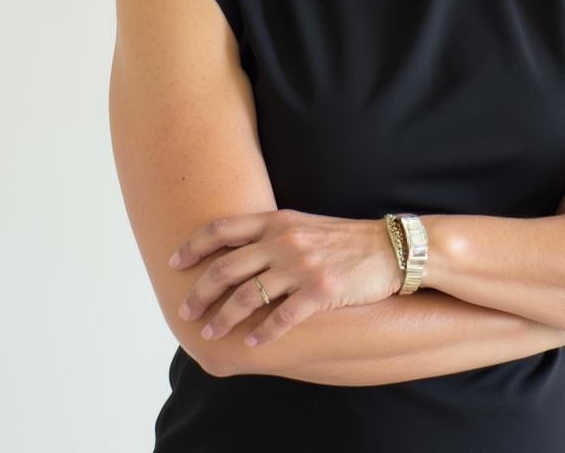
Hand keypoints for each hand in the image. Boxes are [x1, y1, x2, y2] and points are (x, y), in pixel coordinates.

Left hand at [169, 208, 403, 349]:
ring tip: (212, 333)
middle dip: (200, 292)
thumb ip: (272, 233)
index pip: (222, 228)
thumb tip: (237, 251)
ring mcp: (301, 266)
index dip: (193, 245)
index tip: (175, 262)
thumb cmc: (344, 238)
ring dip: (224, 318)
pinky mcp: (320, 292)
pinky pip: (281, 318)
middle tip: (186, 311)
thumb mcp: (303, 224)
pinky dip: (263, 334)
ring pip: (247, 297)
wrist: (389, 248)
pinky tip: (253, 343)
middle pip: (226, 267)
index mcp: (277, 220)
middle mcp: (284, 240)